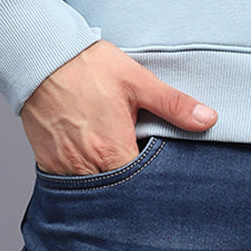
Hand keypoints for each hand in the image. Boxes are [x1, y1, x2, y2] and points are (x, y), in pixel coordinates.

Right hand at [20, 39, 217, 174]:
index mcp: (112, 150)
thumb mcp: (137, 80)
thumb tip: (208, 120)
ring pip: (92, 192)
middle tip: (141, 169)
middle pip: (116, 194)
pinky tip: (94, 160)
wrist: (41, 56)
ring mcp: (63, 168)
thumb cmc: (89, 66)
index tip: (162, 178)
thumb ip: (173, 104)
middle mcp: (86, 167)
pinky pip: (69, 184)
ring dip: (107, 183)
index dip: (153, 186)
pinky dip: (84, 177)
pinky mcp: (47, 163)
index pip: (140, 188)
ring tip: (118, 162)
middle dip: (130, 188)